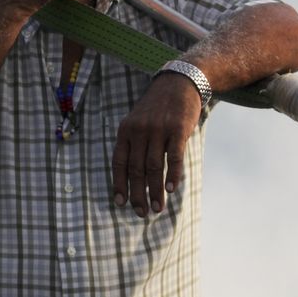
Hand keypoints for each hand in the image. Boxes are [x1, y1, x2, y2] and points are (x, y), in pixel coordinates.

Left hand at [111, 72, 202, 216]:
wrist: (178, 83)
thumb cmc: (157, 108)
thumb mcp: (137, 121)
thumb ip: (134, 144)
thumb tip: (133, 176)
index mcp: (126, 130)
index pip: (119, 162)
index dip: (119, 184)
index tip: (121, 203)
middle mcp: (139, 130)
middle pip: (136, 169)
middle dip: (138, 194)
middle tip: (141, 213)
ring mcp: (158, 129)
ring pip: (154, 167)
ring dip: (155, 191)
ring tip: (157, 208)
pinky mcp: (177, 129)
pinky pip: (174, 156)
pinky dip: (172, 174)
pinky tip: (171, 189)